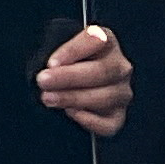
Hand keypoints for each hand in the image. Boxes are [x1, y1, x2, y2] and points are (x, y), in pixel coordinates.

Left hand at [38, 21, 131, 137]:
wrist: (65, 78)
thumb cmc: (59, 58)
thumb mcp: (55, 44)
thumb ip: (53, 48)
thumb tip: (48, 65)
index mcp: (107, 41)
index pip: (97, 40)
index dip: (73, 51)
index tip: (51, 62)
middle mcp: (119, 66)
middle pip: (102, 71)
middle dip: (69, 77)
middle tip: (43, 81)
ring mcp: (121, 92)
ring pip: (106, 97)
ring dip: (74, 98)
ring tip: (48, 98)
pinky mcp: (117, 116)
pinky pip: (109, 123)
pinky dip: (91, 120)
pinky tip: (71, 113)